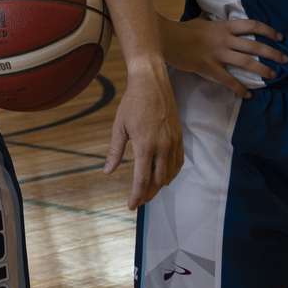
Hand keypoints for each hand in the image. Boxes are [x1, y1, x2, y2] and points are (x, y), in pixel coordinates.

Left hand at [105, 63, 182, 209]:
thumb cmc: (132, 103)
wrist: (151, 81)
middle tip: (139, 200)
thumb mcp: (119, 127)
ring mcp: (173, 141)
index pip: (142, 179)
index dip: (137, 196)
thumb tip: (108, 171)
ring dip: (160, 185)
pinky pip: (179, 161)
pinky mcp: (179, 136)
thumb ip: (115, 151)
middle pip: (158, 180)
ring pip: (170, 173)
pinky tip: (165, 176)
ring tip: (150, 190)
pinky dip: (172, 173)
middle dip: (148, 193)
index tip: (131, 206)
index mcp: (145, 145)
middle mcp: (162, 146)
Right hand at [164, 18, 286, 98]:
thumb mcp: (201, 20)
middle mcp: (225, 39)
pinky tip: (248, 95)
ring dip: (262, 70)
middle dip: (273, 53)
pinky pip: (228, 80)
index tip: (281, 38)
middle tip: (286, 60)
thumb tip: (212, 14)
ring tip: (274, 76)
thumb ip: (212, 21)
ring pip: (246, 63)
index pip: (252, 25)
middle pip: (254, 45)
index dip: (268, 31)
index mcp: (224, 26)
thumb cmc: (184, 30)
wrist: (168, 40)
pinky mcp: (210, 68)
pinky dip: (239, 89)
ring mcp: (218, 54)